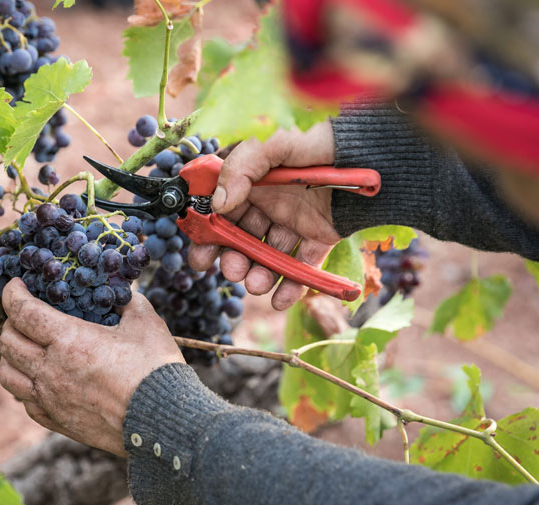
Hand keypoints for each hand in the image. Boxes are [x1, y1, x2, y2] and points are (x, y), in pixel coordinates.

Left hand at [0, 278, 184, 456]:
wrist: (165, 423)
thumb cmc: (156, 370)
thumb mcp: (145, 322)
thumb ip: (126, 302)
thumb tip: (118, 292)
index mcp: (68, 340)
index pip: (22, 312)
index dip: (12, 294)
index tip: (16, 286)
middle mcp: (51, 371)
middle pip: (7, 342)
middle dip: (11, 322)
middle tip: (25, 315)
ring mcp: (51, 400)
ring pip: (8, 375)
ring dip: (11, 356)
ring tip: (25, 348)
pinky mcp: (58, 422)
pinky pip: (26, 402)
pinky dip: (26, 386)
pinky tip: (40, 379)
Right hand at [188, 122, 341, 310]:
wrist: (370, 148)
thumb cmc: (317, 135)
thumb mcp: (272, 141)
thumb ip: (240, 168)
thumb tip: (218, 204)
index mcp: (251, 180)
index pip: (219, 212)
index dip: (208, 236)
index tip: (201, 256)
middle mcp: (269, 202)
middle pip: (241, 239)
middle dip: (233, 260)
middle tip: (232, 271)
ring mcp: (294, 220)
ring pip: (269, 255)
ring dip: (259, 274)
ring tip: (257, 285)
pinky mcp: (320, 235)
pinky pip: (303, 265)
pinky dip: (292, 286)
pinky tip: (281, 300)